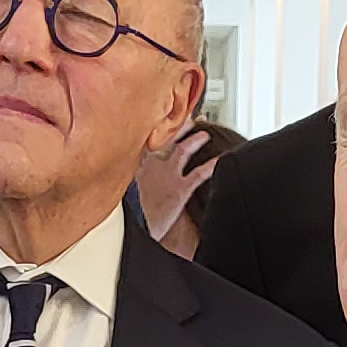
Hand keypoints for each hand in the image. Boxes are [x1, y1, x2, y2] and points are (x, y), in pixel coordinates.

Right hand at [137, 125, 220, 242]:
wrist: (136, 228)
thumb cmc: (132, 212)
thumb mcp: (126, 189)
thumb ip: (134, 175)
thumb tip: (136, 171)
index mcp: (138, 164)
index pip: (148, 139)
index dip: (158, 127)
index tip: (164, 118)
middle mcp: (152, 165)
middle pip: (166, 138)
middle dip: (179, 126)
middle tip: (190, 118)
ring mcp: (167, 176)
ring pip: (183, 149)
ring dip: (195, 140)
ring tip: (205, 134)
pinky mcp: (179, 189)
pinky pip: (199, 173)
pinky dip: (211, 165)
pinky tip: (220, 160)